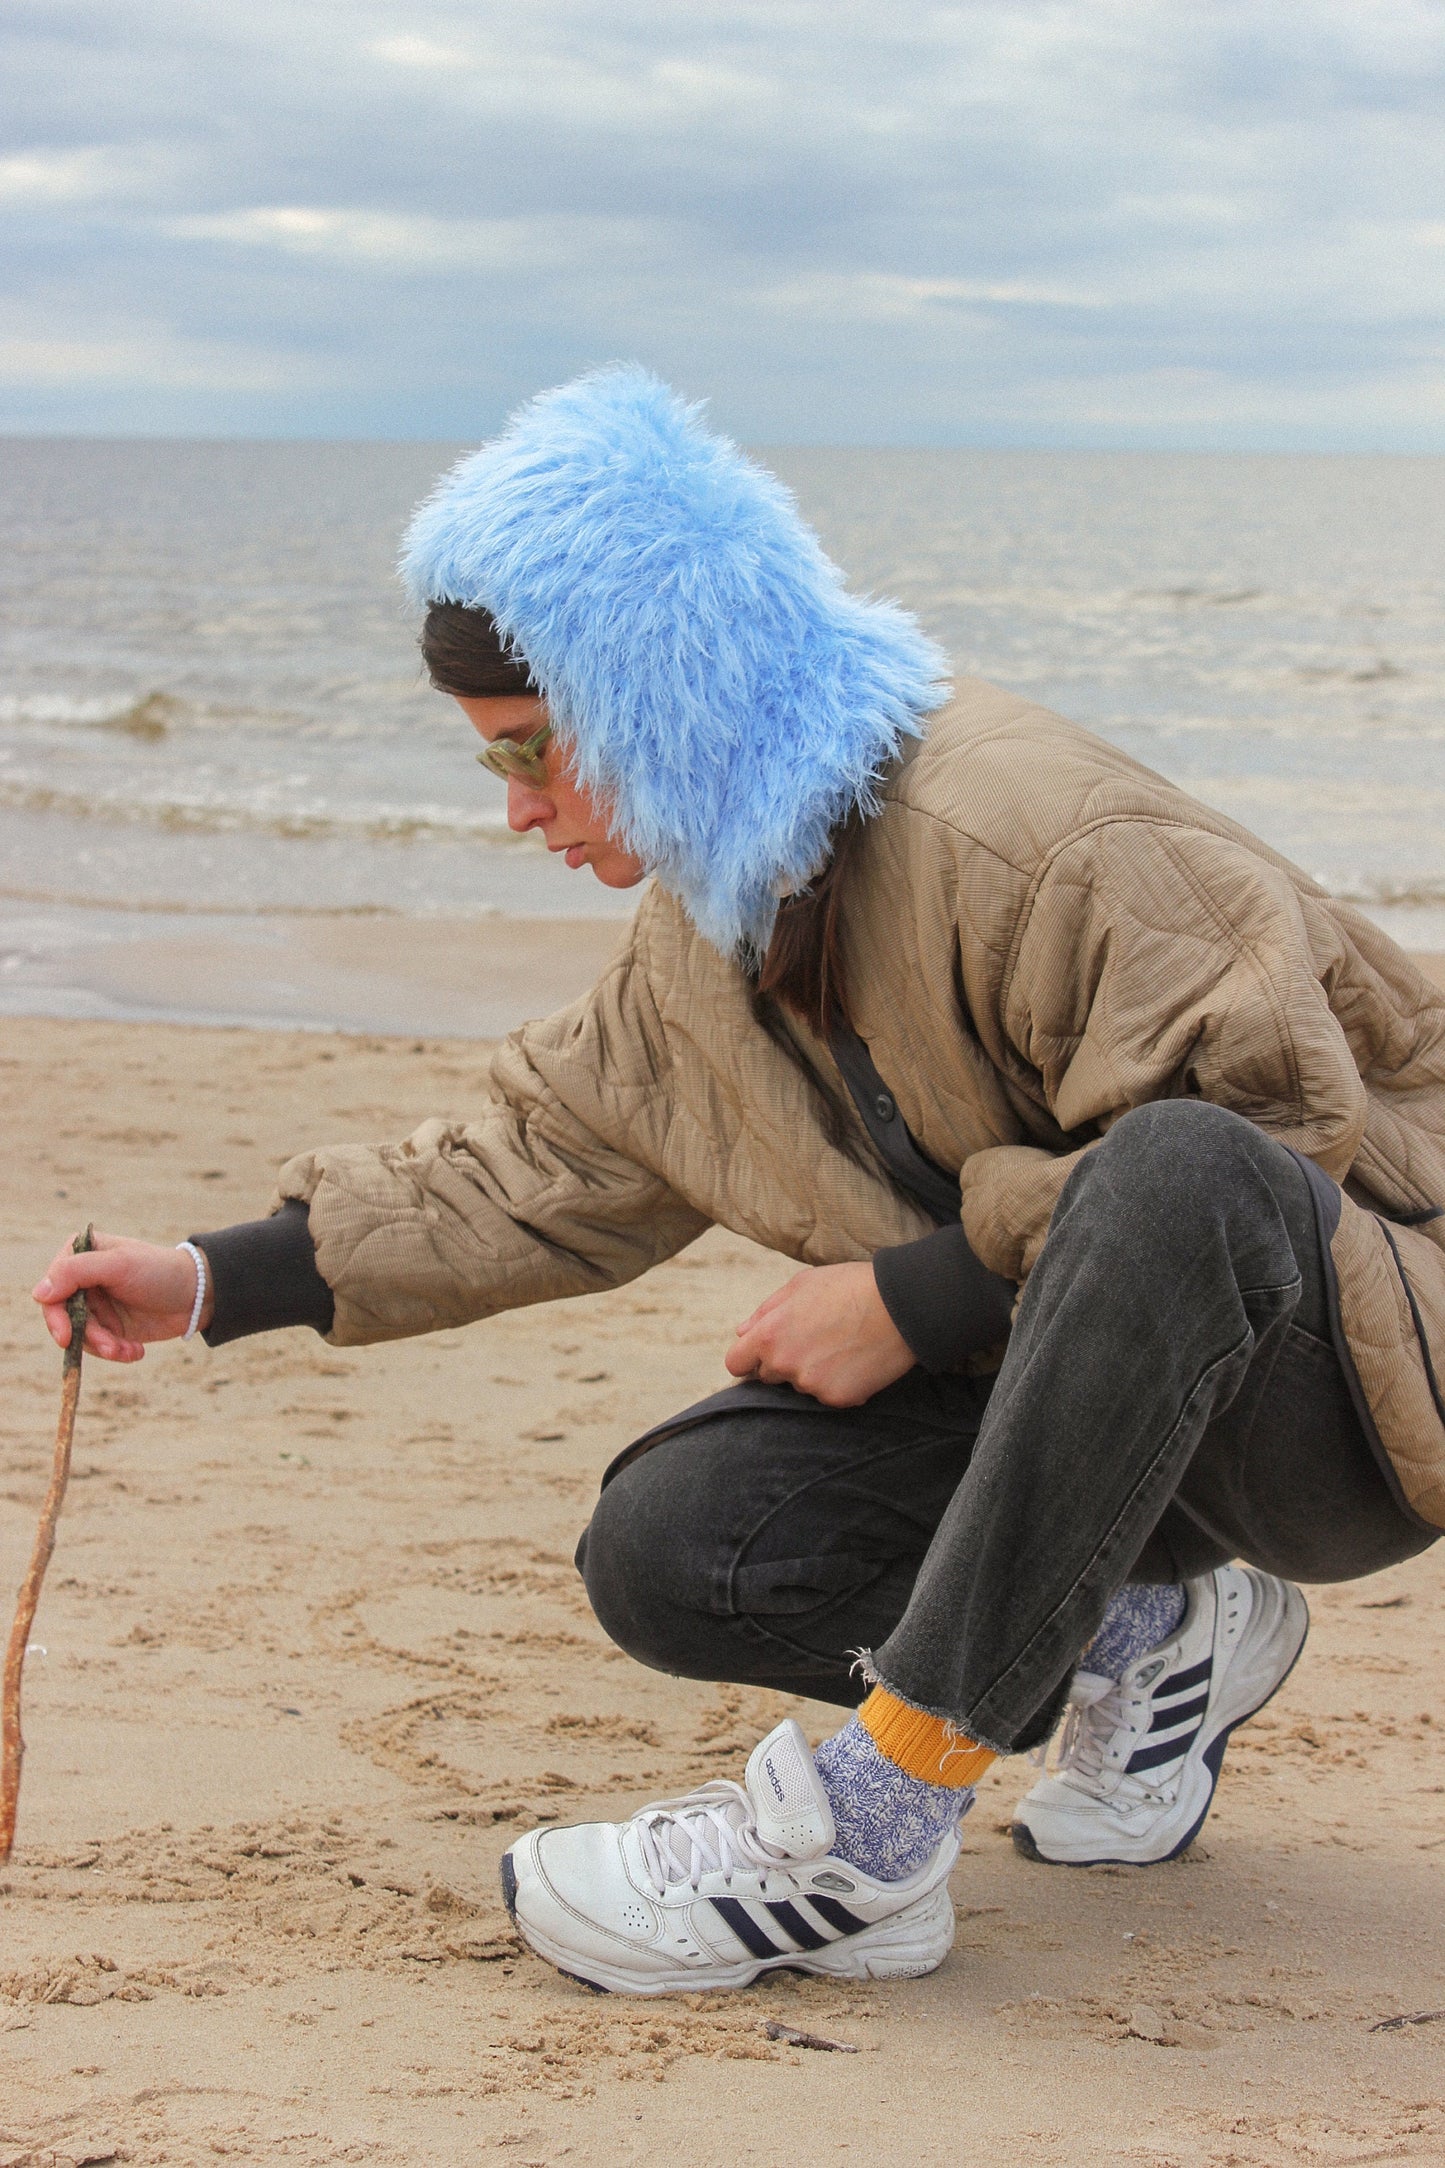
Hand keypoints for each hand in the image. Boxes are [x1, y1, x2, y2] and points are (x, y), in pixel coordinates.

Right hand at [32, 1232, 211, 1363]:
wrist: (198, 1294)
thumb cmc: (160, 1270)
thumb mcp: (119, 1265)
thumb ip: (76, 1273)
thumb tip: (38, 1293)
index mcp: (79, 1255)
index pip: (52, 1288)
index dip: (55, 1315)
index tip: (66, 1336)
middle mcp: (82, 1280)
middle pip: (64, 1317)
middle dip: (88, 1336)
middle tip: (110, 1348)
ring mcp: (95, 1305)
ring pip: (81, 1336)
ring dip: (105, 1347)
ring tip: (129, 1351)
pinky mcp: (109, 1327)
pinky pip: (99, 1347)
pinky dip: (116, 1352)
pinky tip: (136, 1352)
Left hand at [724, 1261, 915, 1407]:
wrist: (901, 1305)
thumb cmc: (850, 1287)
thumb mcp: (801, 1285)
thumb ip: (765, 1311)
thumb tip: (742, 1332)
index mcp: (769, 1335)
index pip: (736, 1364)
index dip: (749, 1358)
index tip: (763, 1353)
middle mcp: (784, 1365)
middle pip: (769, 1376)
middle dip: (783, 1362)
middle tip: (816, 1340)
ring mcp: (811, 1385)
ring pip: (801, 1385)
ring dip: (812, 1372)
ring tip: (841, 1345)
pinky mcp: (837, 1399)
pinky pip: (828, 1395)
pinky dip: (839, 1383)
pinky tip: (856, 1360)